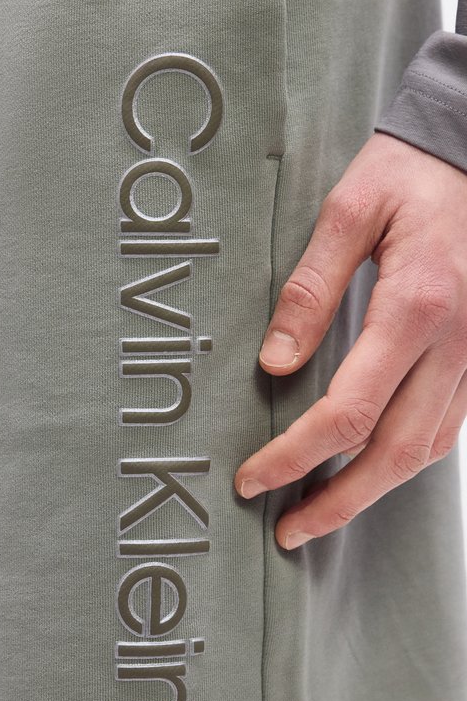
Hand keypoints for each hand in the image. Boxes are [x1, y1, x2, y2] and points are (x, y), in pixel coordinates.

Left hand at [233, 131, 466, 550]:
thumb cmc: (413, 171)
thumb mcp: (349, 210)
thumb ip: (310, 289)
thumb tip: (276, 364)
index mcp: (415, 307)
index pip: (347, 412)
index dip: (295, 457)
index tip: (253, 478)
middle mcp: (456, 343)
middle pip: (394, 453)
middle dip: (338, 502)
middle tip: (287, 529)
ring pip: (429, 449)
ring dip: (375, 490)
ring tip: (324, 509)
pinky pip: (450, 425)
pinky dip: (409, 457)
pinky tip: (374, 466)